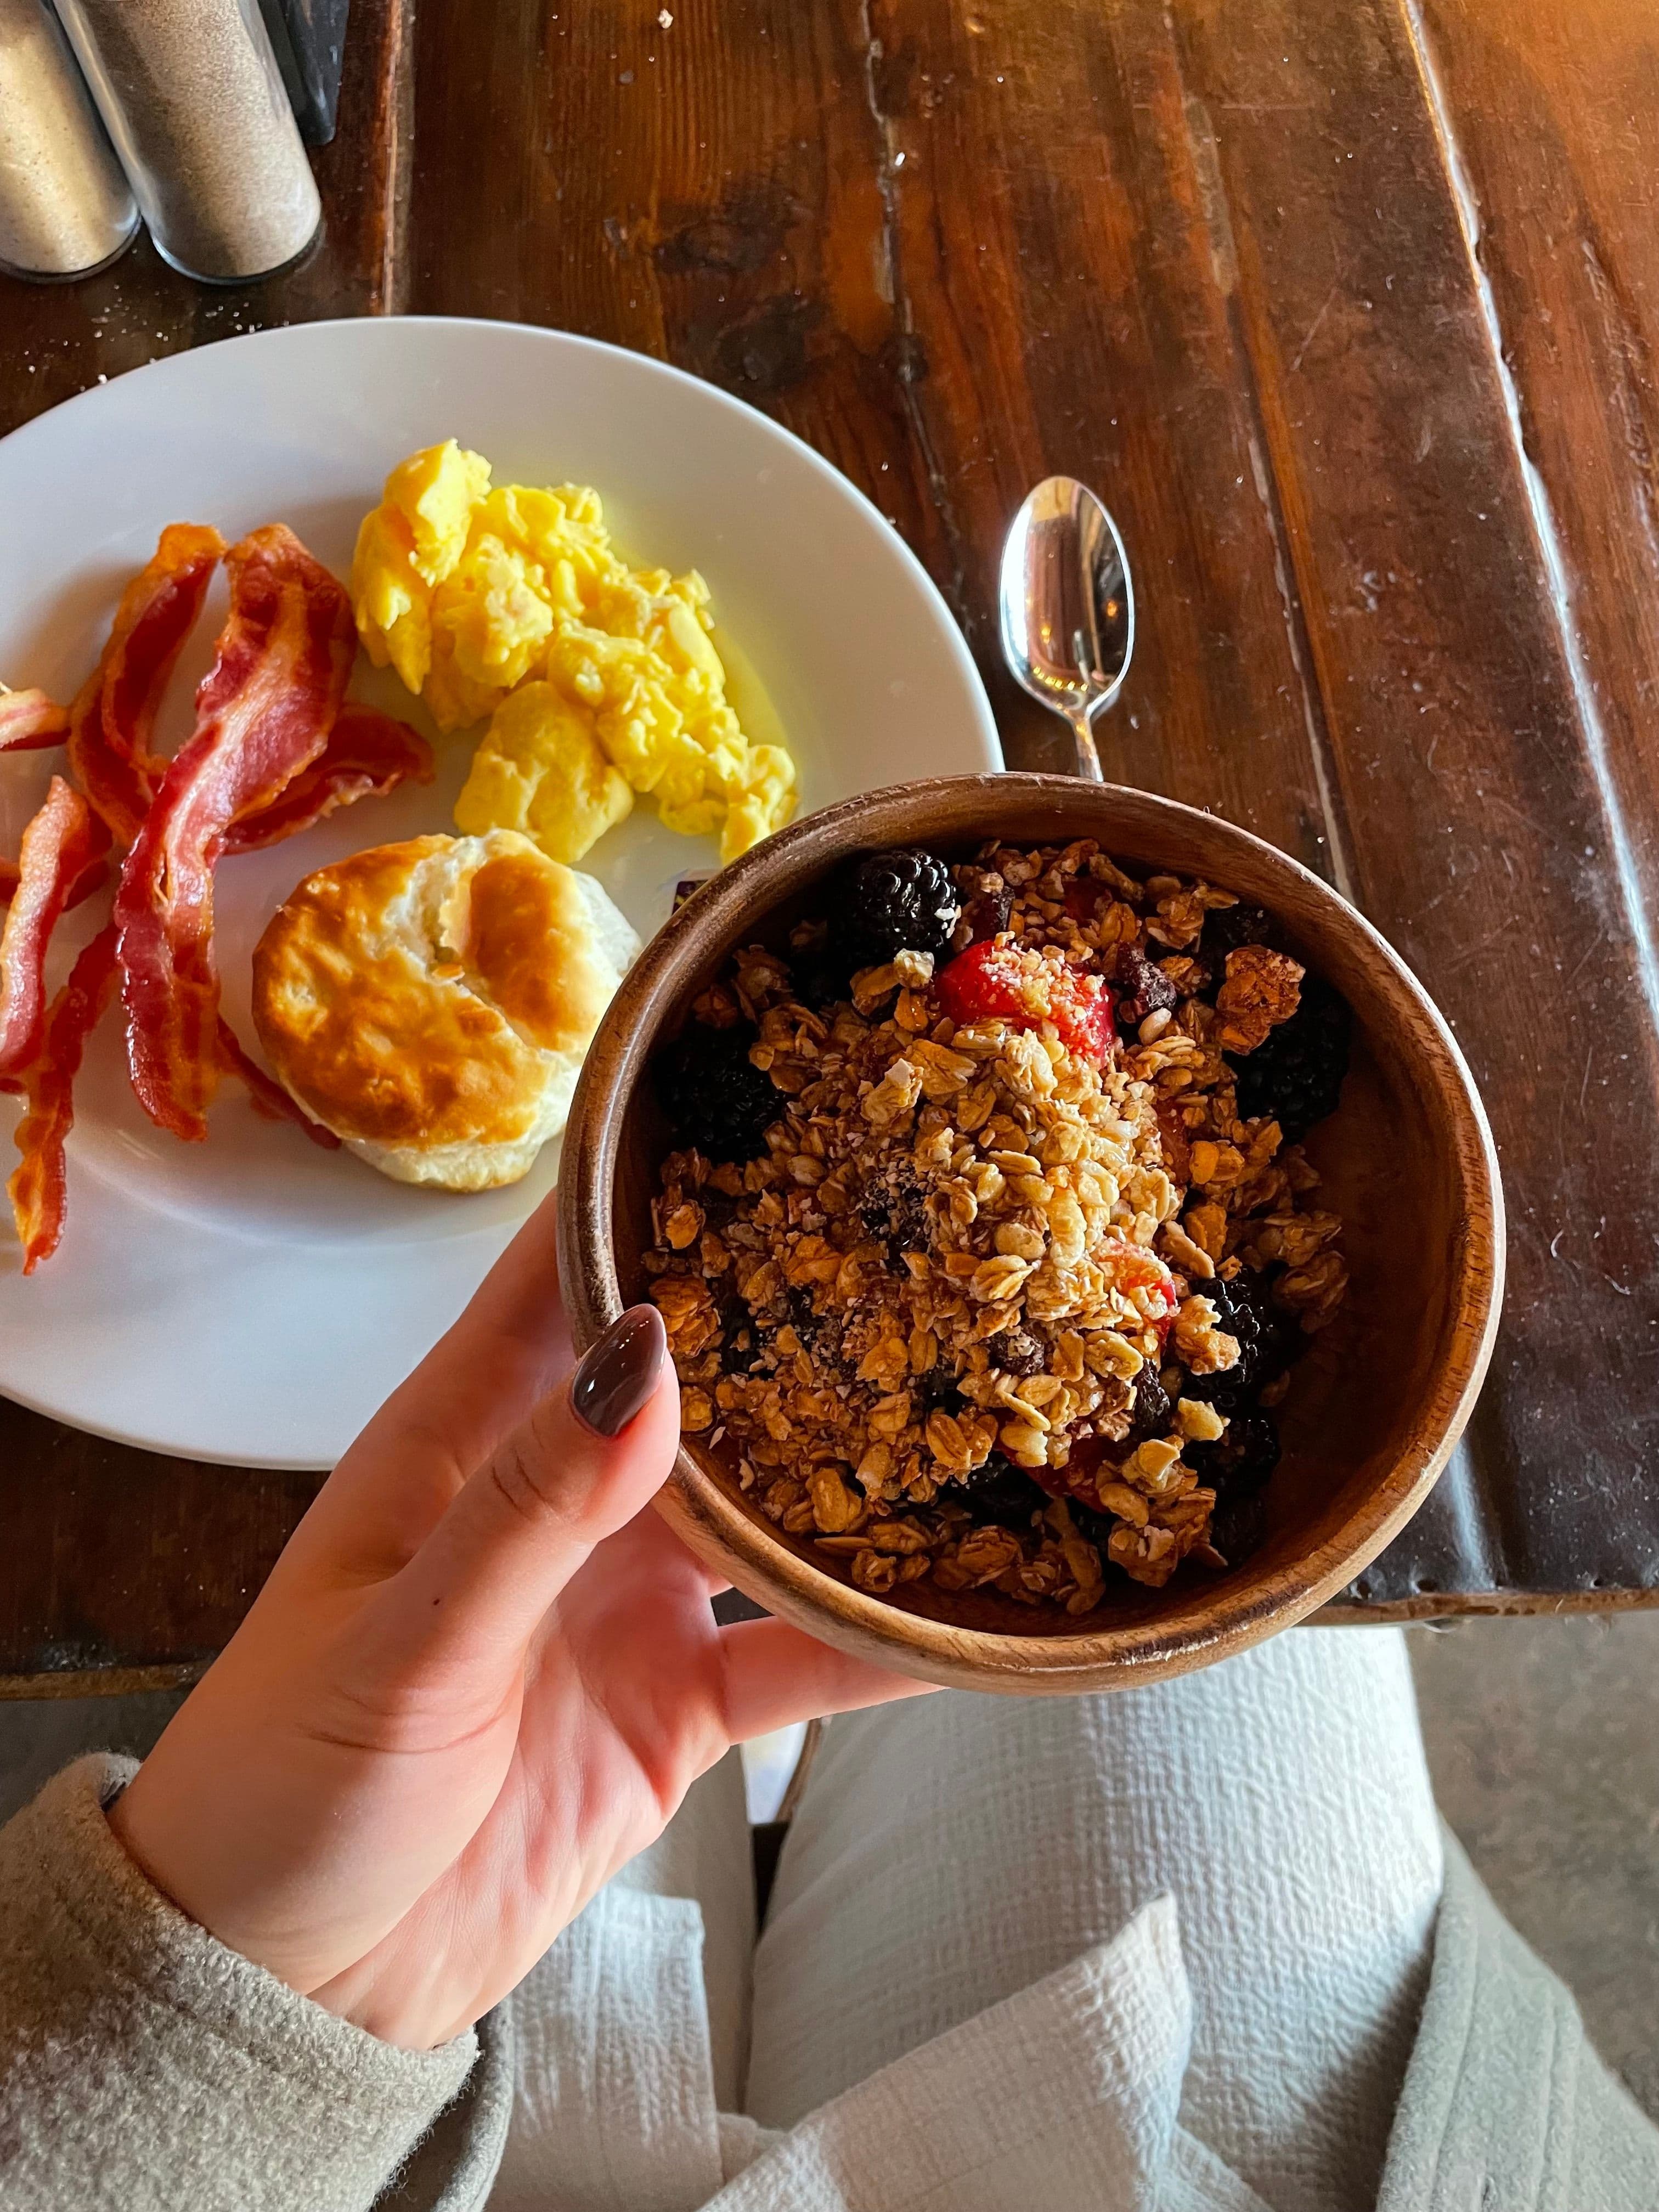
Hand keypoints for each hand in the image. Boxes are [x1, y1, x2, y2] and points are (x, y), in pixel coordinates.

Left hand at [109, 1193, 923, 2049]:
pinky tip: (966, 1609)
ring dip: (854, 1476)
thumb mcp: (408, 1635)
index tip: (747, 1118)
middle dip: (788, 1320)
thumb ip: (532, 1503)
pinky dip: (876, 1638)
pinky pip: (797, 1657)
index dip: (640, 1196)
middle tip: (917, 1242)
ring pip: (764, 1512)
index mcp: (462, 1441)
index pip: (553, 1279)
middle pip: (691, 1383)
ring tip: (976, 1402)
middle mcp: (557, 1499)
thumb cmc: (289, 1785)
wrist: (293, 1987)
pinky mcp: (675, 1708)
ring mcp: (624, 1601)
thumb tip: (648, 1352)